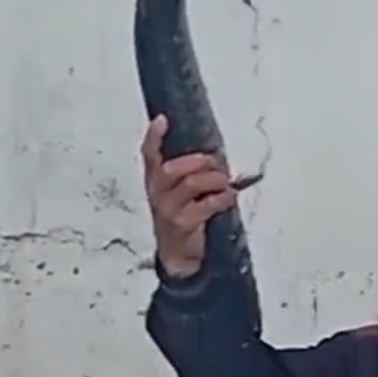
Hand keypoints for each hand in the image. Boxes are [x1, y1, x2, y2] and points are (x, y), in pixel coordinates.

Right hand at [141, 115, 235, 277]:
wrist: (178, 256)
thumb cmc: (183, 218)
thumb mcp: (178, 194)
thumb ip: (187, 175)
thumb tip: (214, 155)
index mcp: (155, 182)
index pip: (148, 155)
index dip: (154, 137)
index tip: (163, 120)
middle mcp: (158, 194)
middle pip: (172, 168)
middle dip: (198, 161)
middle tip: (216, 164)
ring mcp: (169, 210)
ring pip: (191, 184)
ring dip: (214, 179)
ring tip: (224, 183)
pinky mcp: (184, 224)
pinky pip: (206, 205)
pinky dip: (222, 198)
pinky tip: (229, 197)